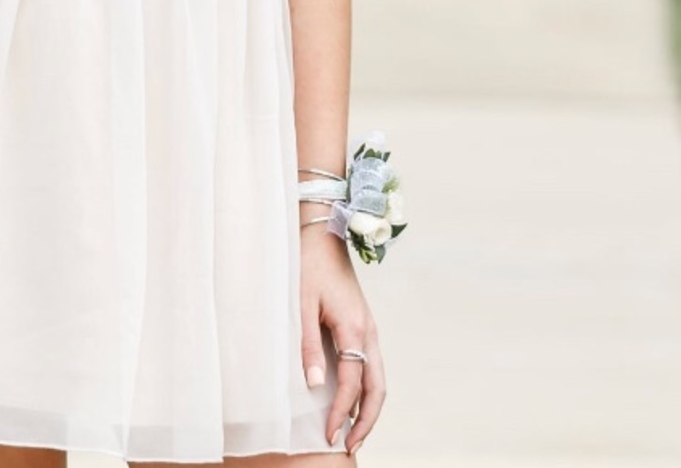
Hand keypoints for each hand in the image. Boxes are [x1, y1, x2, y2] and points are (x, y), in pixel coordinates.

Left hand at [300, 219, 386, 457]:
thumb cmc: (307, 265)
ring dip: (369, 407)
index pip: (353, 383)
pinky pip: (372, 364)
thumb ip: (307, 344)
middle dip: (367, 421)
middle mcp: (368, 330)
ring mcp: (369, 327)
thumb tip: (314, 385)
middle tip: (351, 446)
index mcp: (354, 327)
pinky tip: (351, 398)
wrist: (322, 233)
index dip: (340, 412)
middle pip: (378, 387)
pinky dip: (366, 388)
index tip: (328, 436)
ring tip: (353, 431)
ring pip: (379, 377)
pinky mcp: (363, 323)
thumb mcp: (300, 304)